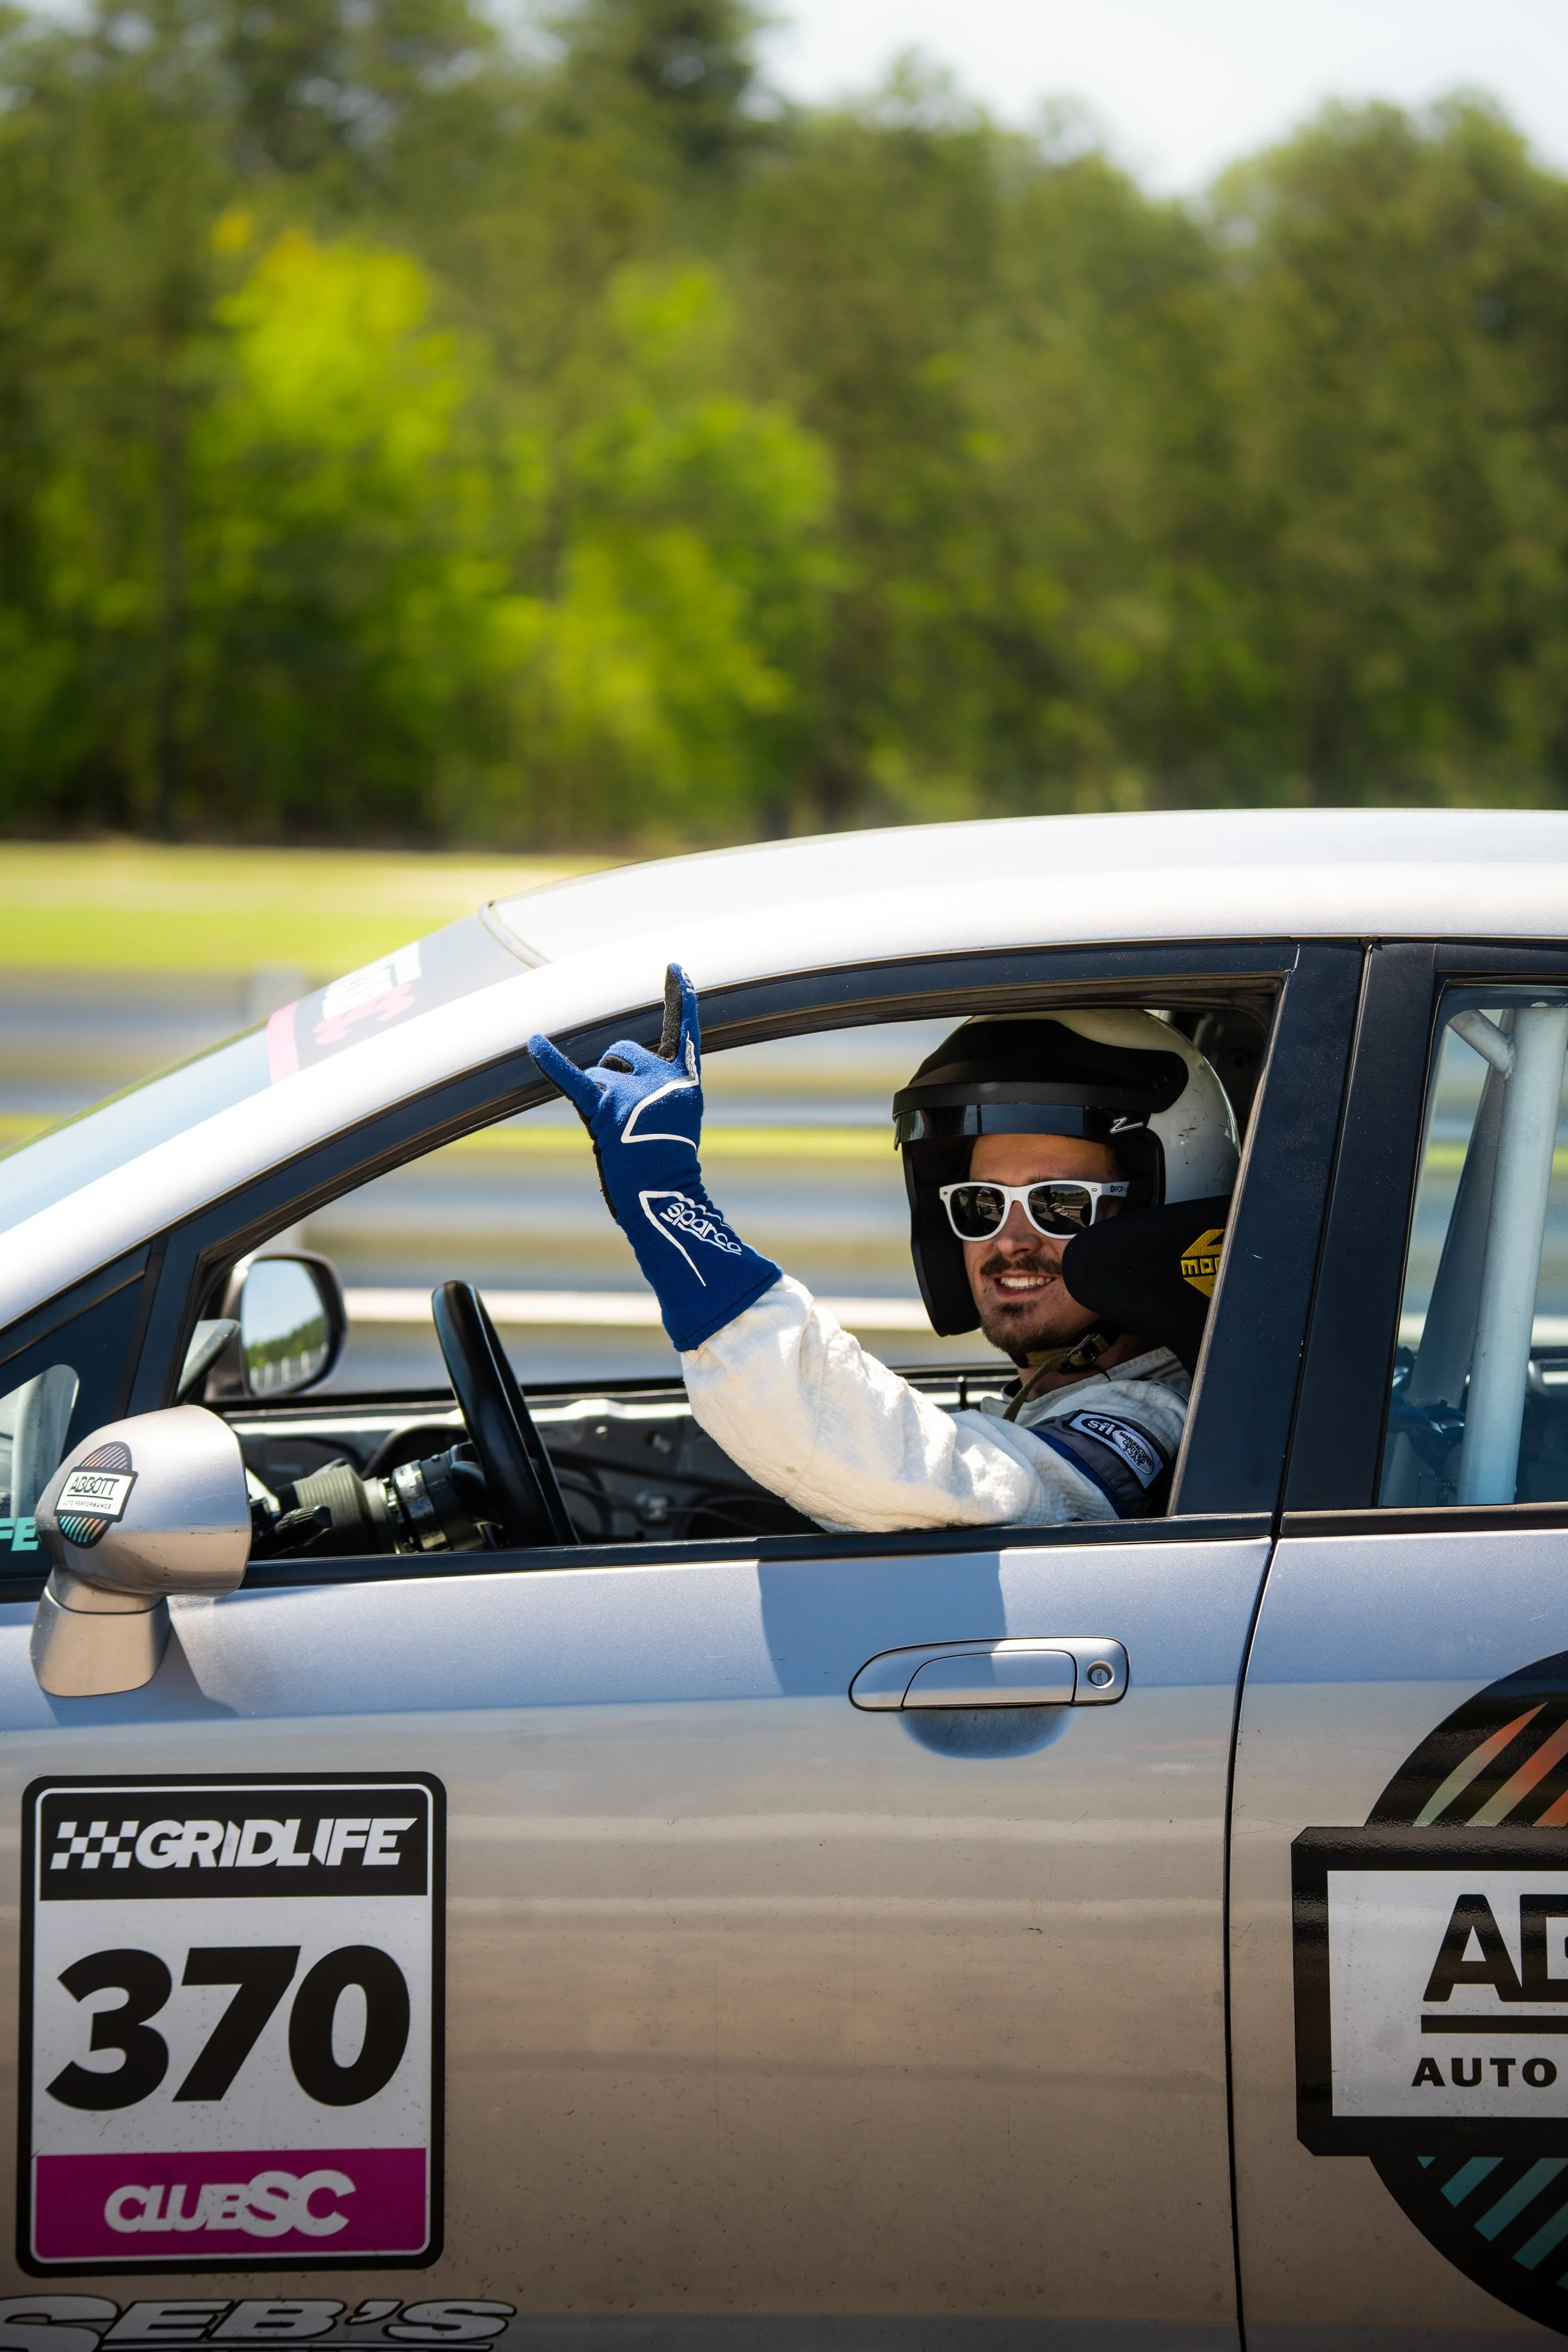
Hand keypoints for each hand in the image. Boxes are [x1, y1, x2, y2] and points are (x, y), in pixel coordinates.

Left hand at [529, 965, 780, 1352]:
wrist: (665, 1199)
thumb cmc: (665, 1169)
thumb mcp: (674, 1121)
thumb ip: (657, 1088)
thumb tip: (612, 1068)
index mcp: (683, 1082)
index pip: (683, 1031)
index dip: (679, 997)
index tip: (673, 967)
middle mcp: (661, 1078)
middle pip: (623, 1052)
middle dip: (613, 1074)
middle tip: (622, 1117)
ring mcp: (633, 1092)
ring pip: (599, 1071)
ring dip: (597, 1095)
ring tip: (612, 1131)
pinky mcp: (604, 1109)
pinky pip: (573, 1078)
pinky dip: (550, 1059)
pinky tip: (533, 1042)